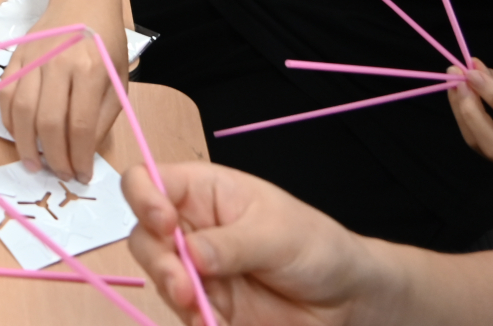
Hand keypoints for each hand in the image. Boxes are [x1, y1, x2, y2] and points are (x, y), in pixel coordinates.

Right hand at [0, 0, 127, 181]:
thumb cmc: (105, 41)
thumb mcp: (118, 78)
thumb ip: (103, 115)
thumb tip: (84, 150)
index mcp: (90, 70)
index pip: (80, 125)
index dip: (80, 157)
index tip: (82, 175)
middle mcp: (57, 64)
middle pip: (48, 122)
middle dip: (54, 157)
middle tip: (59, 173)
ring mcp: (32, 59)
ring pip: (21, 111)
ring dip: (25, 144)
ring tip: (33, 164)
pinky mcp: (15, 57)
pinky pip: (4, 94)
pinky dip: (8, 120)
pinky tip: (19, 135)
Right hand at [125, 161, 375, 324]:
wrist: (349, 301)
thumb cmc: (316, 247)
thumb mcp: (277, 235)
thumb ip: (231, 244)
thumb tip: (189, 254)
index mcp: (203, 192)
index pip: (149, 181)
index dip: (143, 198)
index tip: (163, 223)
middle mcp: (191, 228)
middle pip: (144, 235)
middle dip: (157, 260)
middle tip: (182, 285)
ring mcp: (195, 269)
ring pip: (158, 276)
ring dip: (172, 292)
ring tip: (198, 307)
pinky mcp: (205, 305)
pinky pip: (182, 312)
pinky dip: (192, 319)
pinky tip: (210, 323)